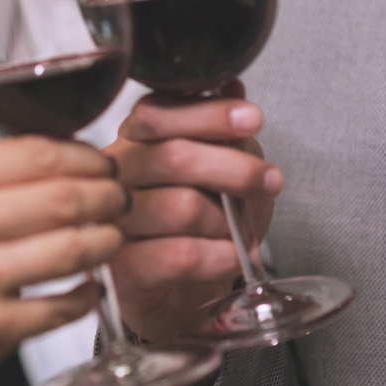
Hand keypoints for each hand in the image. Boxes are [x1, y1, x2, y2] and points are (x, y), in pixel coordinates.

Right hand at [0, 136, 128, 385]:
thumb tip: (64, 154)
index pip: (40, 151)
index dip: (88, 156)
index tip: (105, 162)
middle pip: (67, 196)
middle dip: (109, 196)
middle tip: (122, 200)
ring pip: (76, 247)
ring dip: (108, 241)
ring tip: (114, 238)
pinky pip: (65, 305)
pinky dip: (88, 294)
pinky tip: (89, 287)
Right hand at [106, 85, 282, 343]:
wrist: (178, 296)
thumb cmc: (200, 227)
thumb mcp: (223, 175)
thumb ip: (226, 135)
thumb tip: (233, 90)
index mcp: (135, 142)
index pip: (157, 113)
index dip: (207, 114)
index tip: (250, 118)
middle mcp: (117, 178)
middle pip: (172, 157)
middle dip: (233, 167)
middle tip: (269, 180)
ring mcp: (116, 224)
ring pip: (179, 207)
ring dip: (227, 221)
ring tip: (244, 233)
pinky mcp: (124, 270)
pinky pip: (178, 255)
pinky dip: (218, 255)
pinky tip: (233, 256)